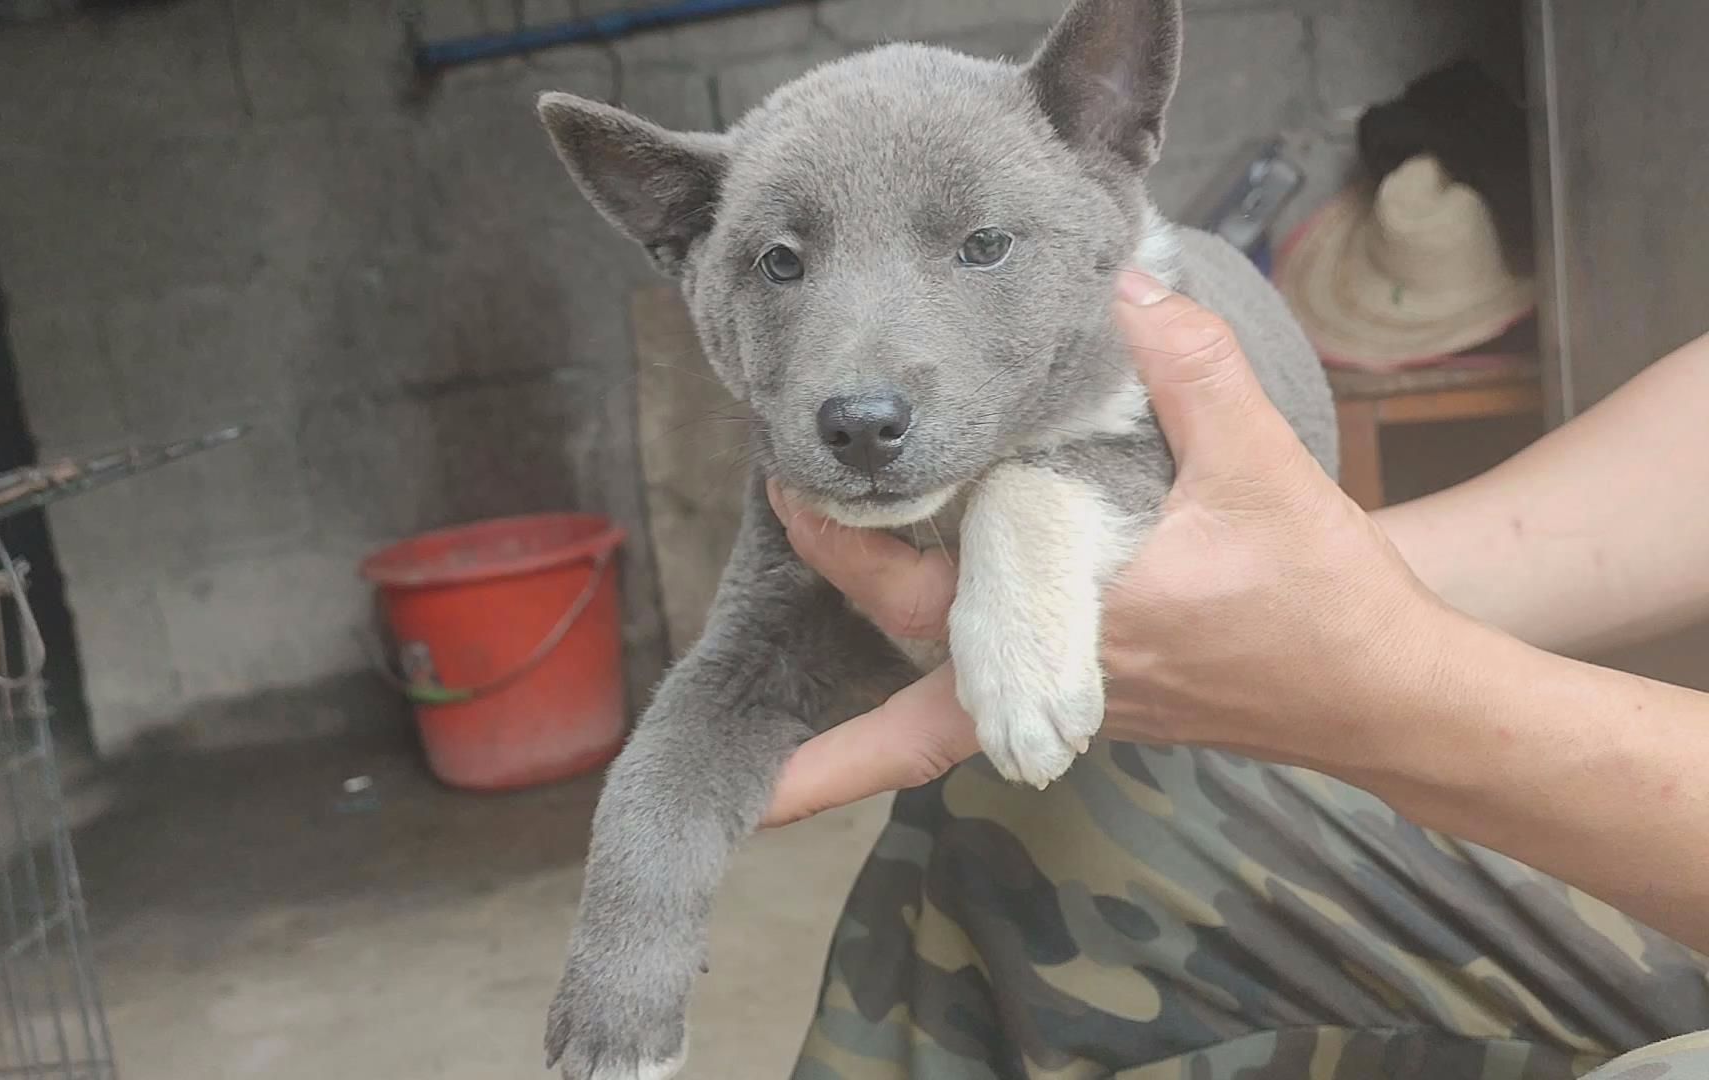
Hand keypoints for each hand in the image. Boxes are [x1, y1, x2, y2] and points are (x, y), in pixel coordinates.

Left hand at [763, 273, 1456, 826]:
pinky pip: (989, 707)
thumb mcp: (1263, 466)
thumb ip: (1193, 371)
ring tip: (812, 634)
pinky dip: (938, 685)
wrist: (1384, 693)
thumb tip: (1128, 287)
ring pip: (943, 712)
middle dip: (832, 639)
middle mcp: (1062, 685)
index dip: (850, 550)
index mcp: (1081, 625)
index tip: (793, 493)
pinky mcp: (1098, 703)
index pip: (927, 605)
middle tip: (777, 540)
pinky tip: (920, 633)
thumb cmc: (1325, 596)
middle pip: (908, 689)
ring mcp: (1077, 709)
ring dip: (870, 691)